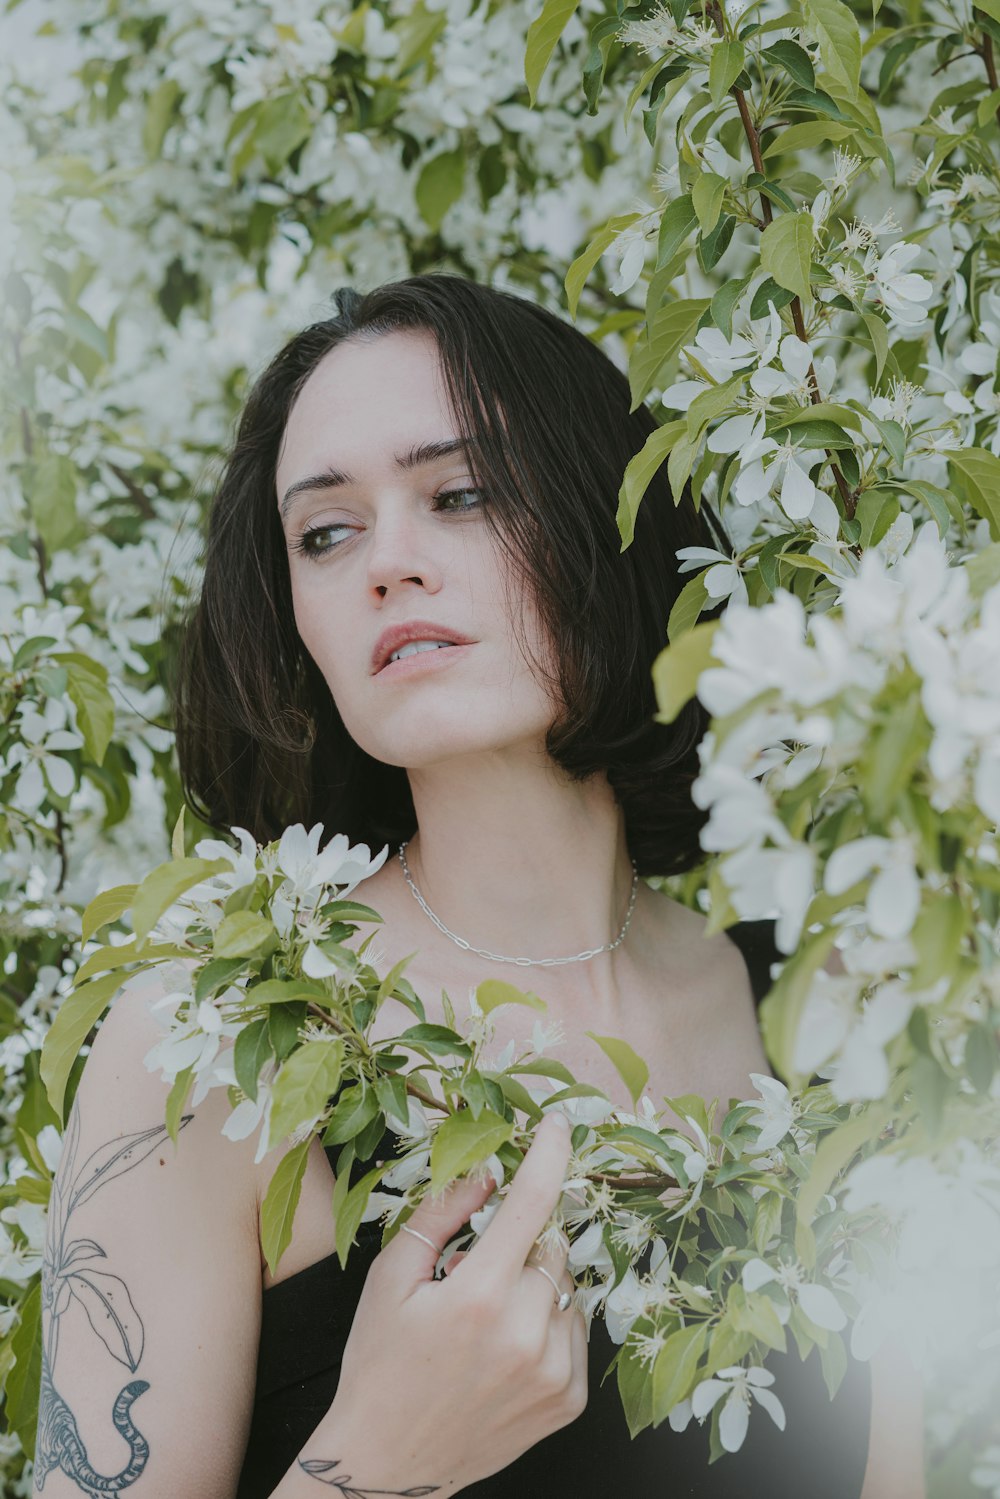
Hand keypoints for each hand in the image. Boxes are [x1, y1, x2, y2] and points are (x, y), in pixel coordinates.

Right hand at [325, 1110, 587, 1493]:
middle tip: (478, 1272)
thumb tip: (487, 1169)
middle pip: (550, 1244)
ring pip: (566, 1285)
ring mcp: (553, 1371)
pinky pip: (576, 1329)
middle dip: (521, 1242)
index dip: (549, 1154)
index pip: (532, 1202)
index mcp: (478, 1296)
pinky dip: (549, 1323)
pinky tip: (507, 1347)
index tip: (556, 1124)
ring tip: (489, 1319)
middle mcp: (525, 1333)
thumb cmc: (379, 1365)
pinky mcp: (569, 1400)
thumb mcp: (390, 1280)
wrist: (387, 1464)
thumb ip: (441, 1214)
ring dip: (536, 1283)